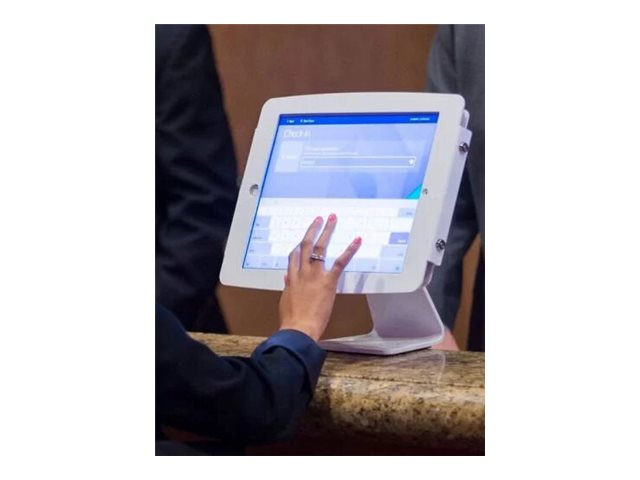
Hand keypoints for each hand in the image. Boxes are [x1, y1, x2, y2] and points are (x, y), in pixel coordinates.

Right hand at [279, 214, 360, 340]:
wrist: (299, 327)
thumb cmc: (292, 319)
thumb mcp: (286, 301)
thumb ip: (288, 287)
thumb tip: (287, 280)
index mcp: (292, 278)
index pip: (294, 256)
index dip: (299, 245)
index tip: (304, 237)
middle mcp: (302, 272)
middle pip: (306, 245)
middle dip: (313, 230)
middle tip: (319, 219)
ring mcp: (315, 275)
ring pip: (320, 247)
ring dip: (327, 231)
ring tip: (332, 219)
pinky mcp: (328, 281)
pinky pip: (340, 262)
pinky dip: (350, 250)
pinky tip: (357, 240)